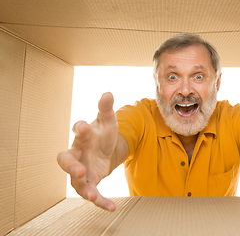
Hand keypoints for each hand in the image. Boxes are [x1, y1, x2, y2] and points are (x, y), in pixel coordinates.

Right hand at [57, 92, 118, 210]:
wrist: (106, 150)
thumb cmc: (103, 134)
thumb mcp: (108, 122)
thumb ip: (106, 109)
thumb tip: (108, 93)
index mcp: (83, 136)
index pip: (76, 131)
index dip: (79, 128)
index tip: (83, 127)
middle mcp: (78, 154)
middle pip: (66, 160)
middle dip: (71, 165)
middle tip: (79, 170)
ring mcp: (81, 170)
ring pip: (76, 181)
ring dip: (84, 188)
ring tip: (93, 196)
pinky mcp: (89, 183)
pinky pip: (92, 193)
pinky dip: (100, 201)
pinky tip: (111, 207)